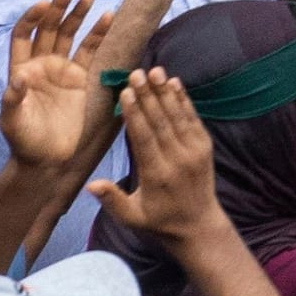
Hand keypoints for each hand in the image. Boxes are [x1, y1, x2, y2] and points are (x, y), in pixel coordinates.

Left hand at [0, 0, 115, 177]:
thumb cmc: (24, 141)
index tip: (44, 4)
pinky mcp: (80, 78)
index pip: (24, 35)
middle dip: (58, 6)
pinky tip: (107, 17)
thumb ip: (13, 100)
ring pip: (69, 34)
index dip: (32, 18)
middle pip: (49, 28)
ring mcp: (61, 69)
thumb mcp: (12, 123)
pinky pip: (90, 50)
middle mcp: (41, 64)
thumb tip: (18, 78)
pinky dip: (98, 33)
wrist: (47, 158)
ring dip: (77, 14)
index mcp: (20, 70)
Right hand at [90, 68, 226, 245]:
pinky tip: (175, 84)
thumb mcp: (131, 217)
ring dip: (166, 92)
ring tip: (155, 71)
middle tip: (136, 73)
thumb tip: (91, 184)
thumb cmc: (158, 222)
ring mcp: (194, 151)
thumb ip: (112, 200)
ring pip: (178, 116)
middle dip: (148, 95)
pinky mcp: (205, 146)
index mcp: (157, 175)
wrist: (198, 225)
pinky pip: (193, 119)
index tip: (125, 93)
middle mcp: (178, 159)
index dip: (135, 114)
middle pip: (160, 122)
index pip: (144, 138)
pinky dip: (184, 100)